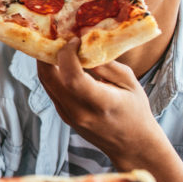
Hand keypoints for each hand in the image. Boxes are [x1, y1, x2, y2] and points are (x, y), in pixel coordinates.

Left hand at [37, 39, 182, 181]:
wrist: (132, 146)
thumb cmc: (136, 111)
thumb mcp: (129, 83)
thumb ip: (105, 63)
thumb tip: (84, 43)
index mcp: (100, 104)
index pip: (72, 77)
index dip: (67, 54)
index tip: (74, 40)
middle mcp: (79, 112)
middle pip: (48, 78)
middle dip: (47, 53)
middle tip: (56, 35)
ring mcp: (68, 116)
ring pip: (46, 83)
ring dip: (47, 61)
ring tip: (57, 45)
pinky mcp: (64, 116)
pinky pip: (51, 90)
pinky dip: (52, 73)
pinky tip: (61, 61)